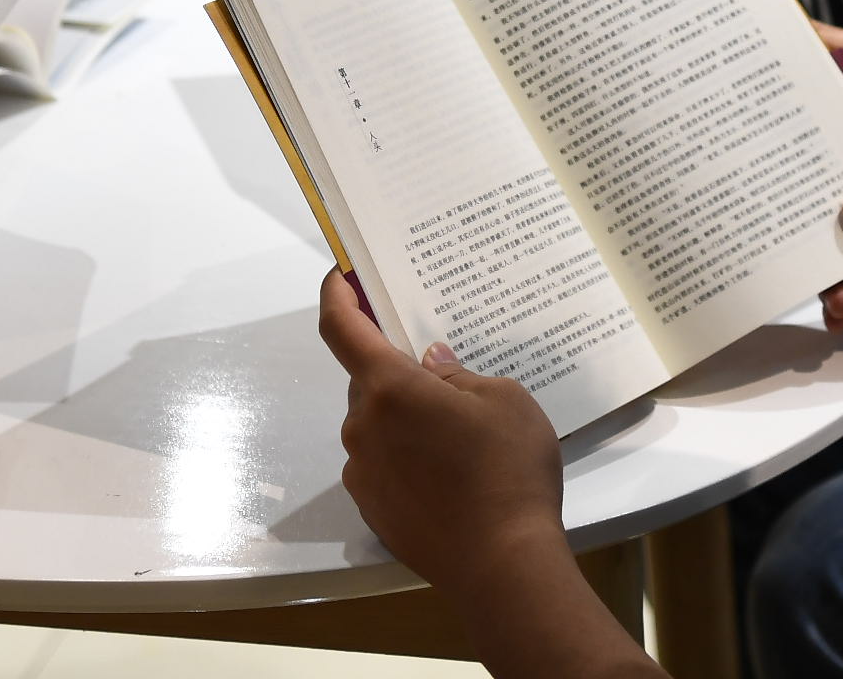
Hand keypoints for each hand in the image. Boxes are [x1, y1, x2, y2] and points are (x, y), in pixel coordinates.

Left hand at [317, 277, 658, 678]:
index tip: (343, 275)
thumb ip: (459, 375)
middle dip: (397, 372)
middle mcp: (362, 426)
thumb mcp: (503, 400)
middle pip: (367, 381)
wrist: (503, 566)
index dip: (337, 295)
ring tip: (457, 437)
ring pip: (376, 426)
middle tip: (442, 377)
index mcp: (388, 388)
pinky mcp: (373, 510)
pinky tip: (448, 476)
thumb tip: (433, 364)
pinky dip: (404, 458)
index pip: (340, 327)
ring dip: (403, 419)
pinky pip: (382, 465)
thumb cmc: (506, 471)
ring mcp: (363, 472)